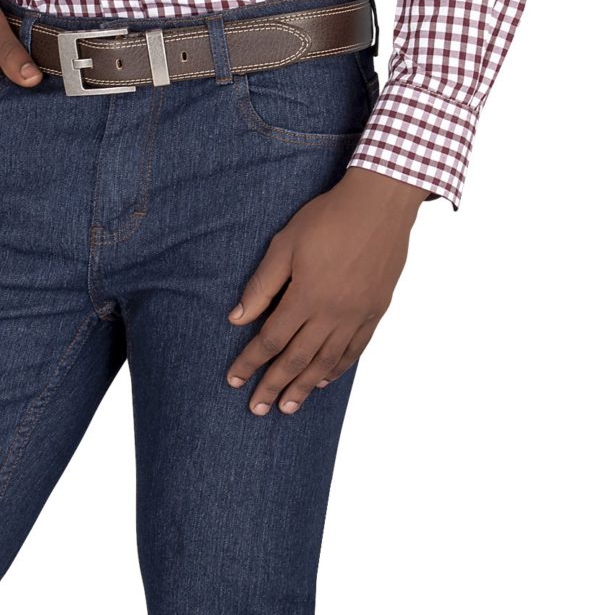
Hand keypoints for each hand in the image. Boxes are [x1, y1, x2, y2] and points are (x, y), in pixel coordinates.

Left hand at [225, 164, 430, 414]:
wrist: (380, 205)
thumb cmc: (329, 218)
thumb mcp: (285, 244)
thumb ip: (261, 285)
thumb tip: (236, 318)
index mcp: (306, 296)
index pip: (270, 340)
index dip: (250, 362)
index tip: (234, 380)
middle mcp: (332, 313)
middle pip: (296, 359)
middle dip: (273, 386)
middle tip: (257, 409)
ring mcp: (357, 315)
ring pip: (326, 362)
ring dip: (304, 387)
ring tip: (288, 407)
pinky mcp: (375, 311)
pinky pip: (354, 350)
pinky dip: (337, 369)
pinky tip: (323, 380)